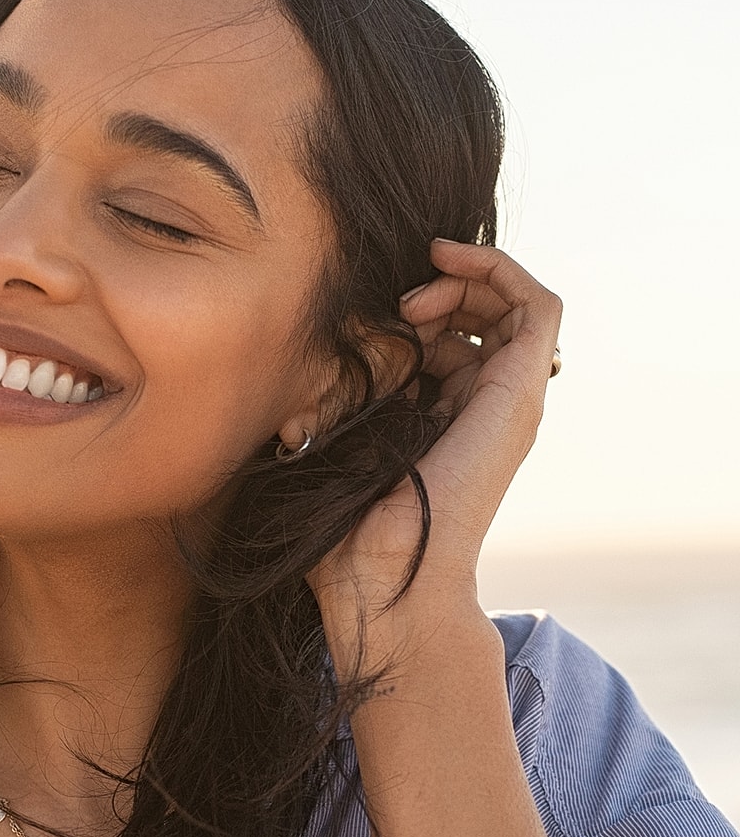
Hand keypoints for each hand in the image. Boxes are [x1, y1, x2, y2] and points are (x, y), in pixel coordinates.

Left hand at [308, 238, 562, 665]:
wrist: (383, 573)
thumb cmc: (346, 527)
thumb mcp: (331, 443)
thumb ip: (331, 408)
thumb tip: (297, 397)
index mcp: (446, 420)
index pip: (450, 340)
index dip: (412, 313)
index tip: (371, 321)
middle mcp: (485, 407)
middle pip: (484, 317)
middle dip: (440, 292)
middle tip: (398, 308)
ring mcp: (509, 400)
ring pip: (514, 305)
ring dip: (465, 280)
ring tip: (416, 298)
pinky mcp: (522, 392)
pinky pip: (540, 306)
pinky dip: (499, 269)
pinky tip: (448, 263)